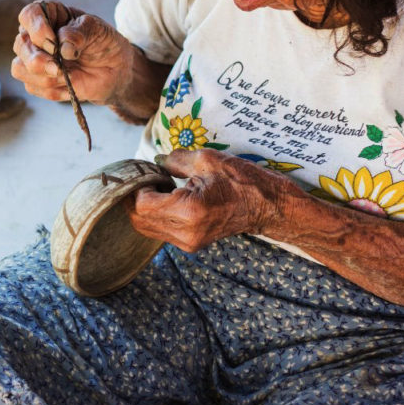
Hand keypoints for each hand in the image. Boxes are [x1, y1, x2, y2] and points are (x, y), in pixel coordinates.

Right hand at [11, 0, 133, 104]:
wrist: (114, 70)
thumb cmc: (103, 43)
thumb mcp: (97, 30)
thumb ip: (78, 33)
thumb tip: (62, 47)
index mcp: (49, 15)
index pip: (29, 15)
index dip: (36, 29)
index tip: (53, 41)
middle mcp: (35, 36)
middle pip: (20, 45)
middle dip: (38, 60)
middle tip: (59, 68)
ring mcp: (34, 58)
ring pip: (20, 68)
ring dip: (44, 77)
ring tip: (68, 77)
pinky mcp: (37, 80)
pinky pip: (32, 87)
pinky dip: (53, 90)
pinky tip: (69, 86)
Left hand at [130, 149, 294, 251]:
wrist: (268, 207)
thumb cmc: (243, 181)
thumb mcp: (208, 160)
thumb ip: (175, 160)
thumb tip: (154, 161)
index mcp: (189, 211)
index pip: (142, 204)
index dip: (137, 186)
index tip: (144, 171)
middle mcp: (186, 232)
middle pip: (139, 220)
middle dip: (135, 198)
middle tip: (146, 177)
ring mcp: (188, 242)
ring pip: (147, 228)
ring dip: (143, 207)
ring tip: (157, 186)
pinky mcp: (191, 244)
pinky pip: (160, 231)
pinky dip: (155, 214)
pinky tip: (167, 197)